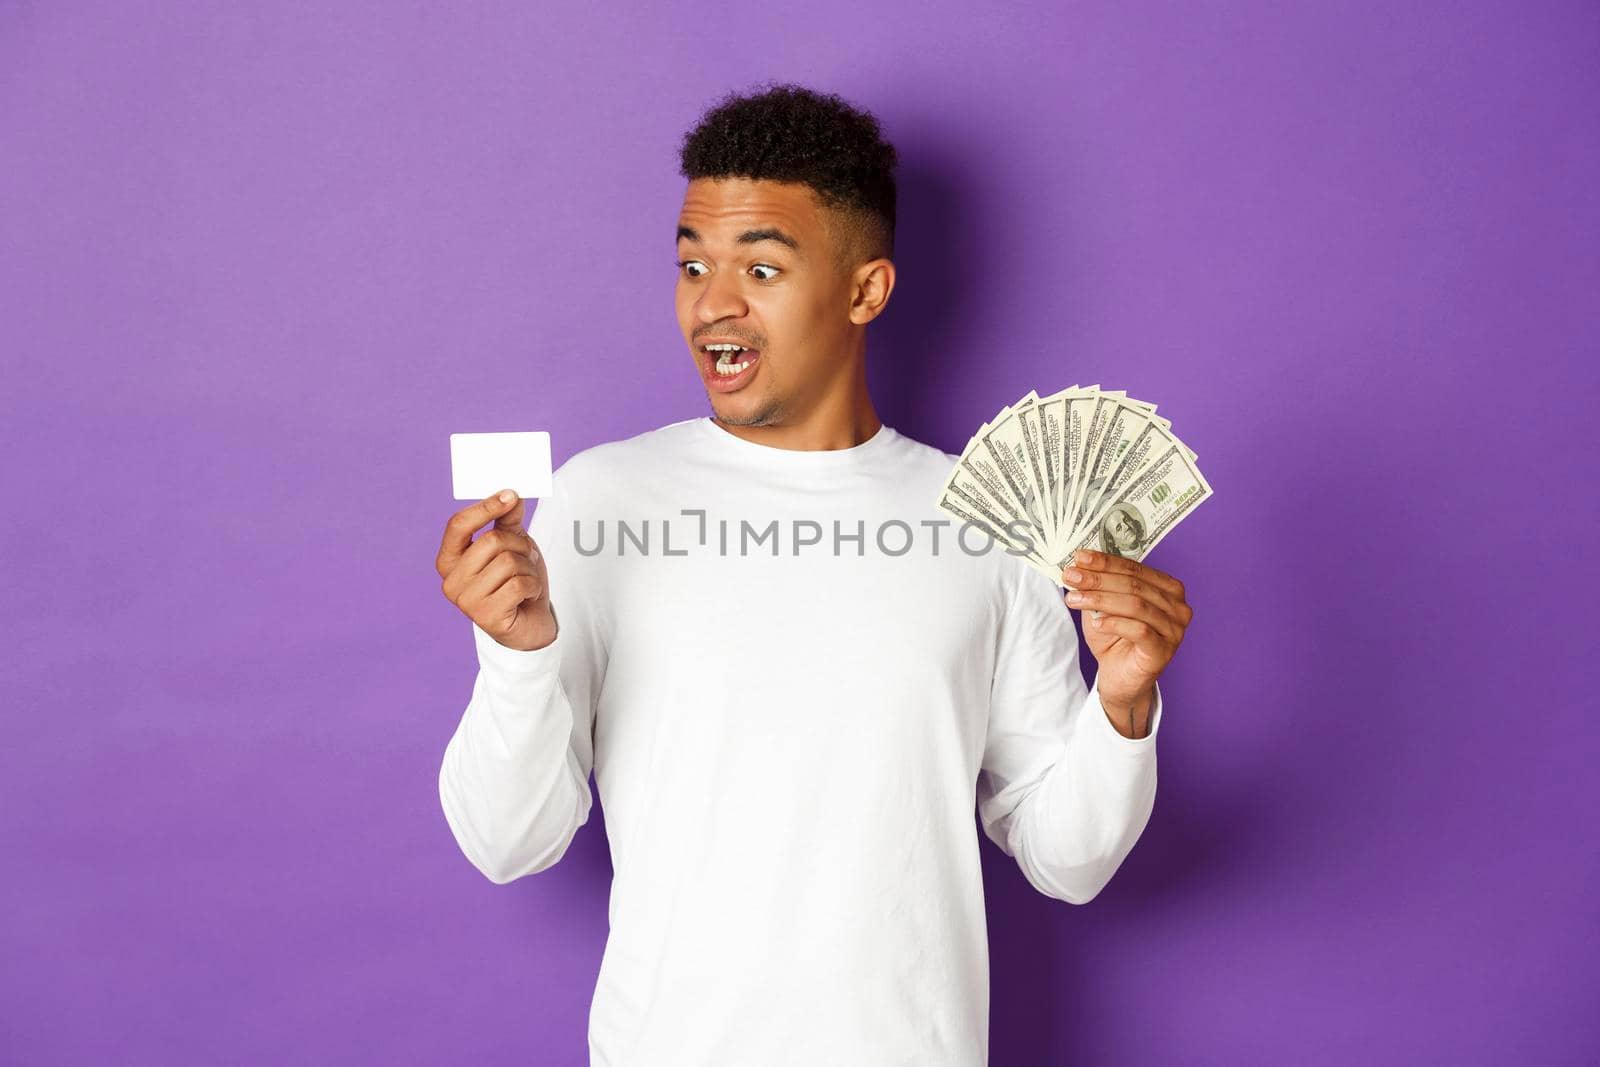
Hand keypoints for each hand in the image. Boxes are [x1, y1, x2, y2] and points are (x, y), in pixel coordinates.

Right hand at [436, 490, 557, 651]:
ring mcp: (466, 601)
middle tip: (528, 556)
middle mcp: (451, 581)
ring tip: (526, 579)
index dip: (485, 507)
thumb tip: (511, 495)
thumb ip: (508, 521)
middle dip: (520, 544)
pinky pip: (519, 584)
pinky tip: (528, 596)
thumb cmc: (515, 583)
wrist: (529, 625)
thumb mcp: (512, 546)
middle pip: (491, 541)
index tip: (510, 494)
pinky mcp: (486, 617)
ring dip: (528, 567)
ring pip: (508, 562)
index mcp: (449, 560)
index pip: (458, 525)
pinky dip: (533, 586)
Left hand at [1059, 549, 1190, 725]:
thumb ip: (1098, 587)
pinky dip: (1114, 623)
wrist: (1119, 677)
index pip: (1134, 568)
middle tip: (1071, 576)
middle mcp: (1178, 607)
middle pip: (1134, 585)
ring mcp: (1174, 630)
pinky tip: (1096, 623)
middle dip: (1098, 579)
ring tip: (1074, 599)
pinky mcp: (1164, 651)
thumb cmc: (1114, 639)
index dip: (1105, 562)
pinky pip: (1139, 630)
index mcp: (1168, 589)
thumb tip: (1079, 565)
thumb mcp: (1103, 607)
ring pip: (1136, 605)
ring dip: (1100, 599)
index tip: (1079, 558)